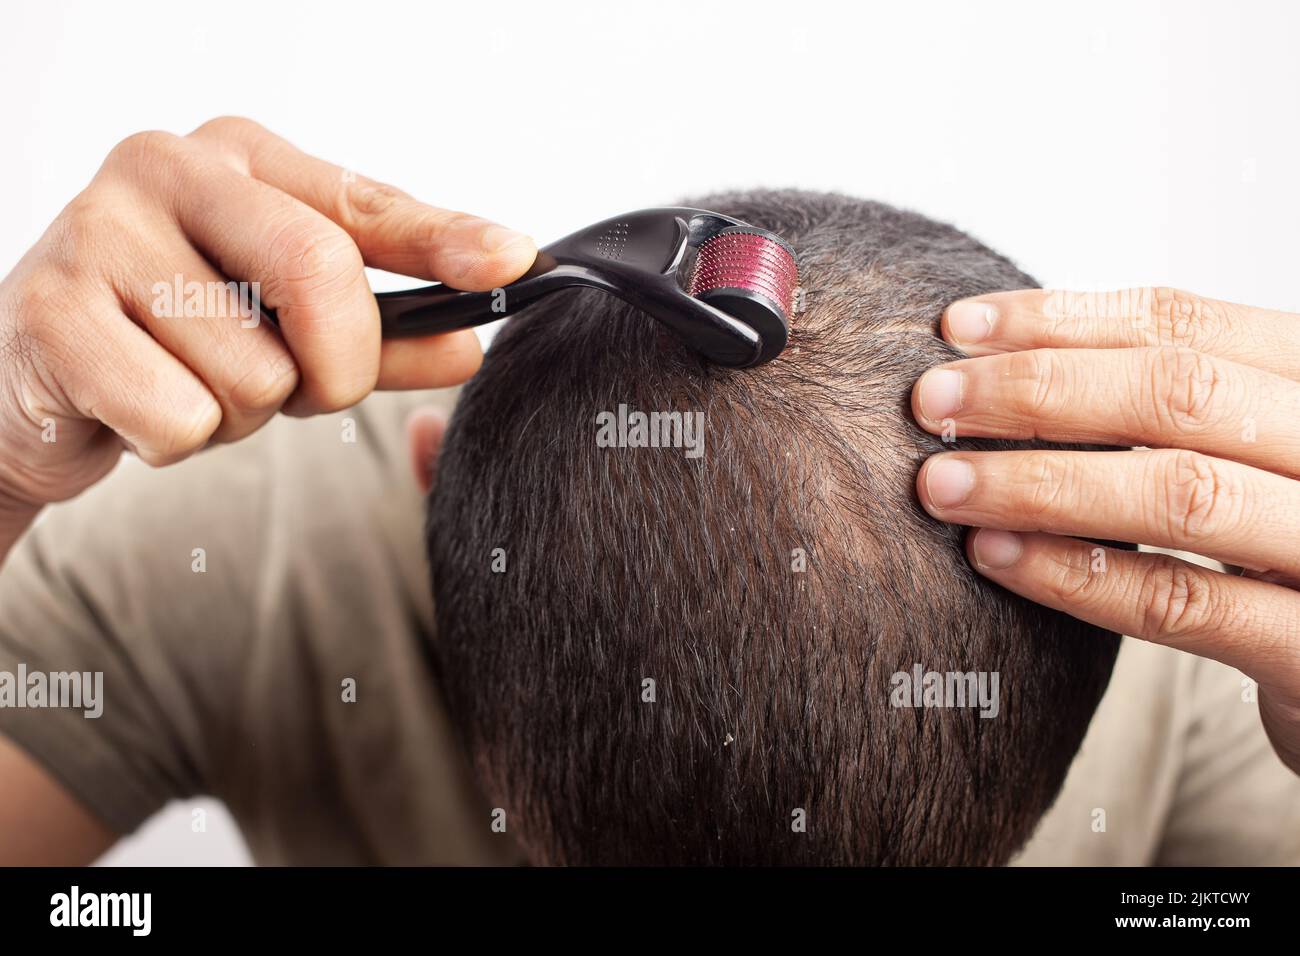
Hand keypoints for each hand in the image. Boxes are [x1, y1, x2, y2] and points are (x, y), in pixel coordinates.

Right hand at [0, 116, 535, 555]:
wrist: (33, 381)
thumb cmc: (171, 341)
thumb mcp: (291, 334)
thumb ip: (383, 338)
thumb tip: (470, 343)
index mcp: (242, 159)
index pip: (366, 202)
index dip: (445, 236)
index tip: (512, 260)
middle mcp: (168, 167)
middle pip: (320, 274)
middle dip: (336, 367)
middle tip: (304, 387)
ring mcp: (100, 229)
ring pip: (254, 371)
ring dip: (240, 414)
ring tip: (184, 381)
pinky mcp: (50, 309)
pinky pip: (182, 417)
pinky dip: (177, 441)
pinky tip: (133, 404)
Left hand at [910, 287, 1299, 774]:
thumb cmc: (1284, 547)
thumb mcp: (1248, 452)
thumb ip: (1169, 407)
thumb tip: (1002, 364)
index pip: (1182, 324)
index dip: (1060, 321)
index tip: (959, 331)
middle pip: (1179, 394)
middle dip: (1037, 392)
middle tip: (932, 404)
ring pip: (1180, 492)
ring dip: (1040, 482)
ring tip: (943, 484)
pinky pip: (1182, 602)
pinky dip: (1078, 575)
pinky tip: (995, 556)